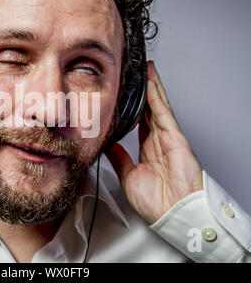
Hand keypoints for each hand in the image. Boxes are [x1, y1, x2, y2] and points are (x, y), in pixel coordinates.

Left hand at [105, 61, 202, 223]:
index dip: (133, 108)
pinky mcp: (175, 136)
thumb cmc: (156, 201)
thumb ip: (119, 159)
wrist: (172, 213)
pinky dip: (156, 95)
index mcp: (149, 150)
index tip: (124, 97)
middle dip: (142, 92)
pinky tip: (150, 82)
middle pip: (149, 109)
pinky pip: (163, 111)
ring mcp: (168, 137)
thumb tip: (107, 146)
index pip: (140, 123)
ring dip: (151, 87)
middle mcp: (159, 140)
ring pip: (157, 105)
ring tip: (144, 69)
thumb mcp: (129, 176)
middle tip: (134, 76)